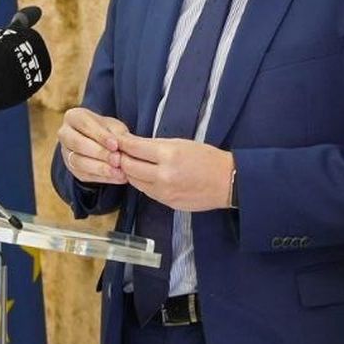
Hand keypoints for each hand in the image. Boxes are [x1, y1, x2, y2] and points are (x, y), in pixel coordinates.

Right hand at [59, 107, 130, 184]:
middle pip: (78, 144)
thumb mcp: (114, 127)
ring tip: (119, 172)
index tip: (115, 145)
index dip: (100, 136)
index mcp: (73, 117)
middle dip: (99, 153)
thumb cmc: (107, 130)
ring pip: (79, 162)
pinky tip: (117, 178)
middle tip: (117, 160)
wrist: (98, 142)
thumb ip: (119, 135)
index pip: (85, 125)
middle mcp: (64, 134)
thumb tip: (127, 146)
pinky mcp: (71, 168)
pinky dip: (102, 177)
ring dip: (100, 168)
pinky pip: (84, 175)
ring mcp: (65, 152)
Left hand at [115, 131, 234, 211]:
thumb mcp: (182, 143)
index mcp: (168, 155)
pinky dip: (141, 183)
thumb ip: (156, 145)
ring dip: (129, 172)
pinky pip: (146, 192)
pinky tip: (143, 176)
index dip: (122, 143)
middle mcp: (163, 175)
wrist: (227, 182)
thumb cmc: (207, 158)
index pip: (134, 148)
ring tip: (127, 163)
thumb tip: (134, 145)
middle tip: (117, 152)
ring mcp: (164, 192)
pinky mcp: (166, 203)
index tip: (116, 140)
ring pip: (135, 181)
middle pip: (129, 167)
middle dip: (121, 158)